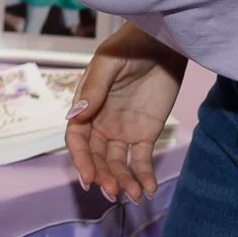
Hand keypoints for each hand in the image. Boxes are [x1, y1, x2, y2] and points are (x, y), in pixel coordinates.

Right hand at [65, 24, 188, 200]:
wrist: (162, 41)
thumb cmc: (129, 45)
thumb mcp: (108, 63)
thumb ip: (94, 89)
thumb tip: (74, 116)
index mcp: (86, 107)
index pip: (77, 140)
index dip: (81, 160)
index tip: (88, 178)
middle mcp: (101, 123)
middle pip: (97, 157)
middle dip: (103, 175)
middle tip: (112, 191)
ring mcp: (123, 130)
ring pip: (118, 162)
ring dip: (123, 180)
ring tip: (134, 195)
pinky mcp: (146, 133)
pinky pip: (142, 159)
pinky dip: (144, 175)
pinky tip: (148, 189)